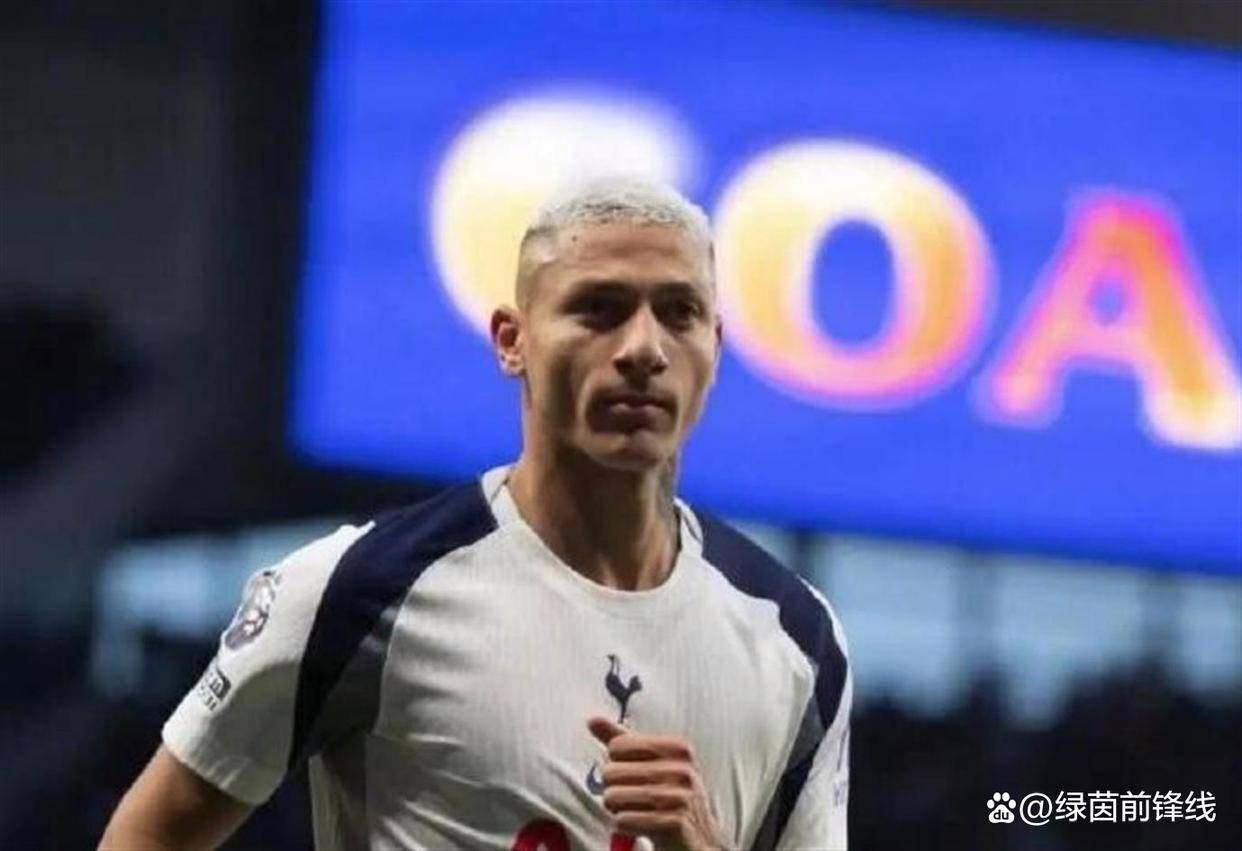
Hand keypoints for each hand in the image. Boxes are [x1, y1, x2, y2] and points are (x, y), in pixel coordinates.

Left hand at [587, 716, 732, 850]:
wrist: (698, 840)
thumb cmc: (668, 797)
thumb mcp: (650, 763)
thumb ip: (621, 740)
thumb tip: (591, 719)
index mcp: (677, 748)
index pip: (617, 746)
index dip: (615, 765)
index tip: (632, 776)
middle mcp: (682, 768)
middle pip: (611, 772)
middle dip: (612, 789)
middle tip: (630, 798)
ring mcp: (680, 796)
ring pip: (613, 797)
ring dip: (615, 809)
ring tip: (632, 811)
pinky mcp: (674, 823)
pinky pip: (624, 820)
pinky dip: (622, 825)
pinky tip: (636, 825)